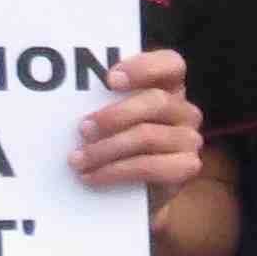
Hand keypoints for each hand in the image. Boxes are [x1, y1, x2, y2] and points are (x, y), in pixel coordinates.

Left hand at [71, 47, 202, 197]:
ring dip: (106, 149)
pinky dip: (116, 171)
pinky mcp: (186, 167)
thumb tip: (67, 99)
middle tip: (83, 128)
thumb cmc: (113, 143)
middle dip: (115, 115)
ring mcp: (189, 139)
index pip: (171, 64)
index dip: (144, 67)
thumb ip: (101, 102)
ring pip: (148, 135)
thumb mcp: (108, 118)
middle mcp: (185, 110)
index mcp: (168, 87)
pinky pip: (150, 166)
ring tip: (78, 159)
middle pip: (157, 101)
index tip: (110, 79)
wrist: (128, 191)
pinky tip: (93, 176)